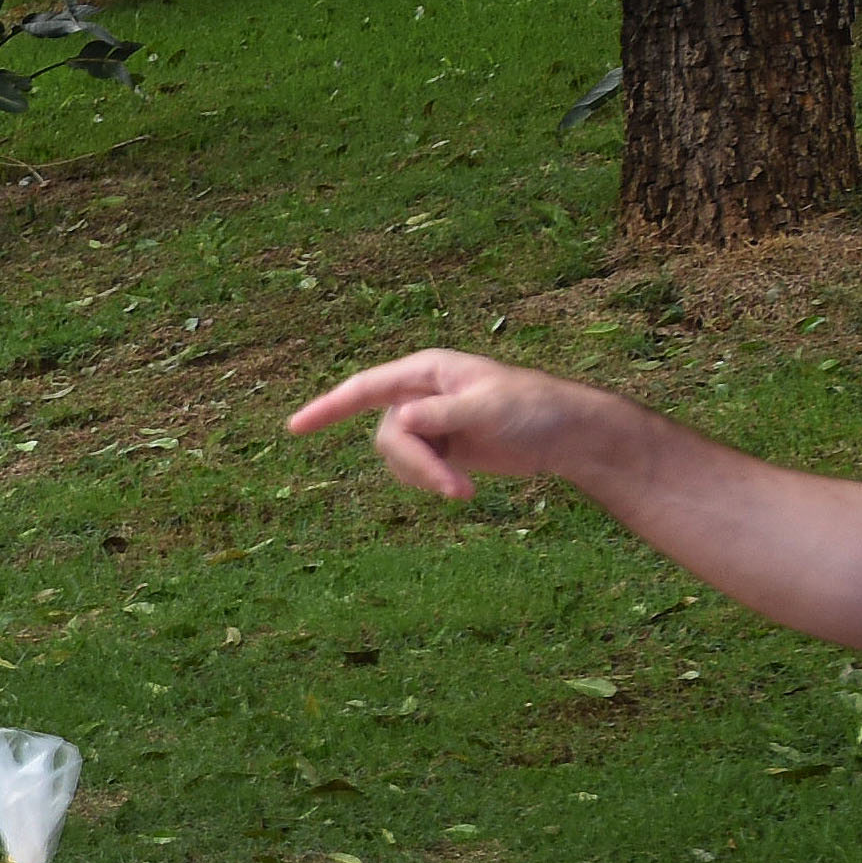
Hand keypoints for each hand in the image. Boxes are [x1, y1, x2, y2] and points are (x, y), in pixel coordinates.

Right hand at [288, 349, 608, 503]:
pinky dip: (433, 483)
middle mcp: (419, 394)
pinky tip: (464, 489)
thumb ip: (442, 414)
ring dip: (427, 479)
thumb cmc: (534, 409)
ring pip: (398, 458)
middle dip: (415, 466)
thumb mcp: (489, 408)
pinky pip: (414, 471)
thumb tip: (398, 421)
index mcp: (426, 371)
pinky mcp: (440, 449)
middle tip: (452, 488)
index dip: (326, 408)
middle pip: (386, 436)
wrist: (567, 436)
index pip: (365, 388)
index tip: (293, 429)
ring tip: (465, 491)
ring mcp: (428, 423)